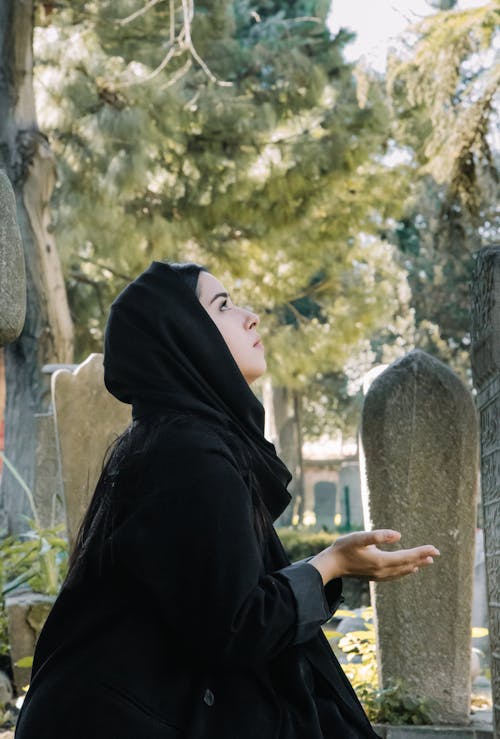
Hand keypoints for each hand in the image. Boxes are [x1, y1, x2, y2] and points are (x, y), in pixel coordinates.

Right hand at [309, 529, 439, 584]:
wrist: (332, 565)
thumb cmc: (344, 548)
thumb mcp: (359, 538)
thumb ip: (378, 536)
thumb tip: (398, 535)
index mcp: (381, 561)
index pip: (406, 556)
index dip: (421, 552)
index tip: (434, 548)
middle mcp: (382, 571)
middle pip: (407, 565)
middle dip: (422, 558)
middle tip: (437, 553)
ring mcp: (379, 575)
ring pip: (403, 571)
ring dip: (416, 565)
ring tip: (427, 561)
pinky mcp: (375, 576)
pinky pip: (396, 575)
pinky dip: (405, 571)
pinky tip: (409, 569)